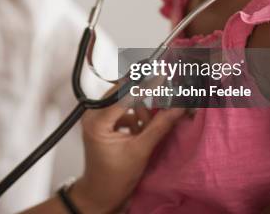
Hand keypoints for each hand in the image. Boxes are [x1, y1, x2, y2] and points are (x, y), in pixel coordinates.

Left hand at [71, 88, 186, 212]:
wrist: (101, 193)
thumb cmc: (115, 177)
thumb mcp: (141, 150)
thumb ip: (159, 126)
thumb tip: (177, 107)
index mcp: (97, 121)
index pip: (124, 95)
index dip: (146, 85)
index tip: (163, 76)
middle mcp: (92, 114)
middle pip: (123, 94)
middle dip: (144, 102)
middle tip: (162, 105)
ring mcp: (96, 117)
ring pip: (124, 101)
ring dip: (140, 112)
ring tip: (145, 131)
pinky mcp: (102, 121)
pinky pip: (122, 110)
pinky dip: (135, 117)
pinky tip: (140, 132)